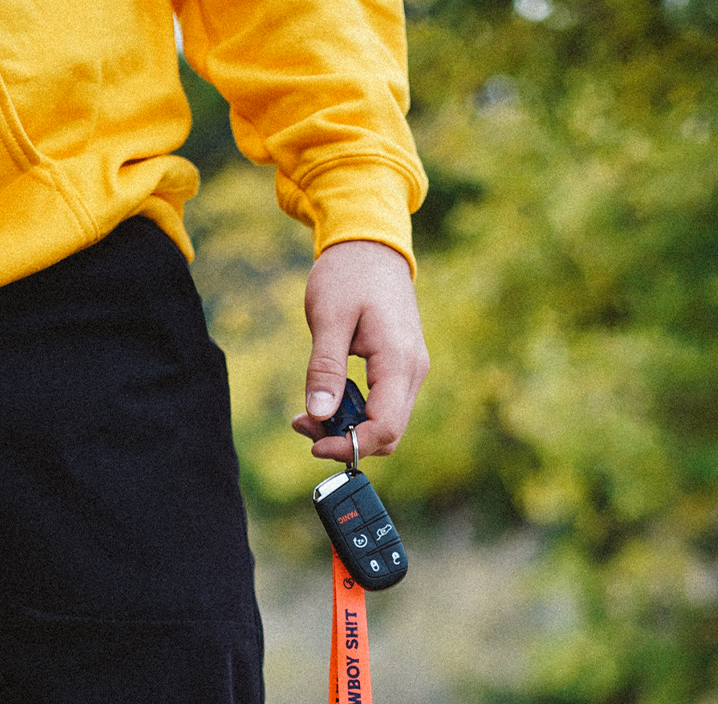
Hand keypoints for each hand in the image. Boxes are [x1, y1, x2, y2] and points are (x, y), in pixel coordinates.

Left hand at [292, 240, 428, 461]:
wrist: (371, 245)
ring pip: (385, 424)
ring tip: (310, 412)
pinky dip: (355, 412)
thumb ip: (325, 368)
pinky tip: (328, 398)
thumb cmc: (348, 274)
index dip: (350, 445)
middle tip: (304, 424)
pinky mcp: (401, 369)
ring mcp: (410, 371)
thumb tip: (320, 415)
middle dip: (346, 440)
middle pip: (388, 434)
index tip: (315, 442)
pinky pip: (382, 406)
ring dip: (348, 428)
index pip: (384, 427)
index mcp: (399, 360)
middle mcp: (413, 371)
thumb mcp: (328, 318)